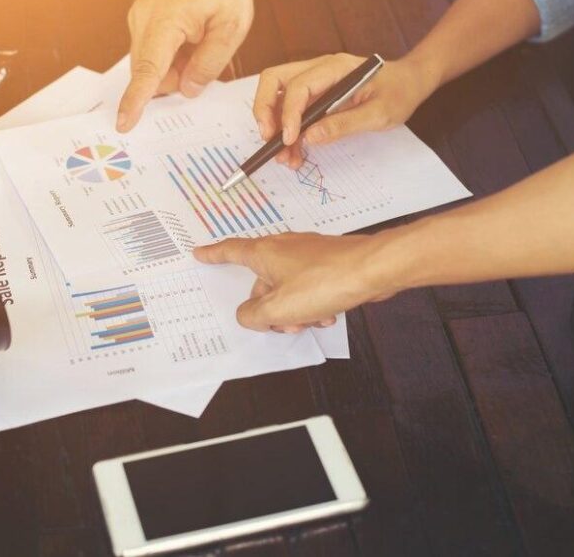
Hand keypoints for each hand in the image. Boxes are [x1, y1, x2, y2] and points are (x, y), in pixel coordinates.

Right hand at [116, 0, 253, 131]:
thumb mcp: (231, 27)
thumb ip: (210, 63)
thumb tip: (187, 90)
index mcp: (166, 20)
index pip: (148, 69)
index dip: (137, 99)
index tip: (124, 122)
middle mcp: (144, 19)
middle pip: (150, 72)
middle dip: (174, 80)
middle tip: (203, 57)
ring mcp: (138, 20)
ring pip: (152, 66)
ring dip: (176, 68)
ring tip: (200, 41)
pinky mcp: (141, 23)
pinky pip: (153, 55)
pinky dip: (172, 58)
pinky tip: (191, 39)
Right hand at [193, 232, 394, 331]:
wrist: (373, 269)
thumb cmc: (324, 283)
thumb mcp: (279, 309)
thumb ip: (253, 316)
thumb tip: (248, 315)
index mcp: (265, 253)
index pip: (231, 251)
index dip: (213, 255)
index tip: (200, 253)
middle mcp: (284, 248)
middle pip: (262, 281)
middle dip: (269, 308)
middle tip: (282, 325)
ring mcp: (308, 253)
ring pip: (288, 287)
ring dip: (295, 310)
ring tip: (312, 321)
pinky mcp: (328, 261)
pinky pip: (310, 285)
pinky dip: (313, 303)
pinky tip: (327, 316)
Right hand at [252, 53, 437, 167]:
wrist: (410, 82)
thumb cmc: (399, 93)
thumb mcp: (379, 113)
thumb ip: (344, 124)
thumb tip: (309, 137)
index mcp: (335, 67)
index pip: (298, 86)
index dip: (288, 114)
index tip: (289, 140)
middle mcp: (319, 68)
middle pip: (274, 80)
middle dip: (264, 110)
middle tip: (269, 140)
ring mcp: (315, 80)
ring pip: (277, 94)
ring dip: (274, 124)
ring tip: (284, 157)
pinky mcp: (315, 93)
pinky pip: (291, 107)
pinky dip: (287, 129)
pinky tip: (295, 152)